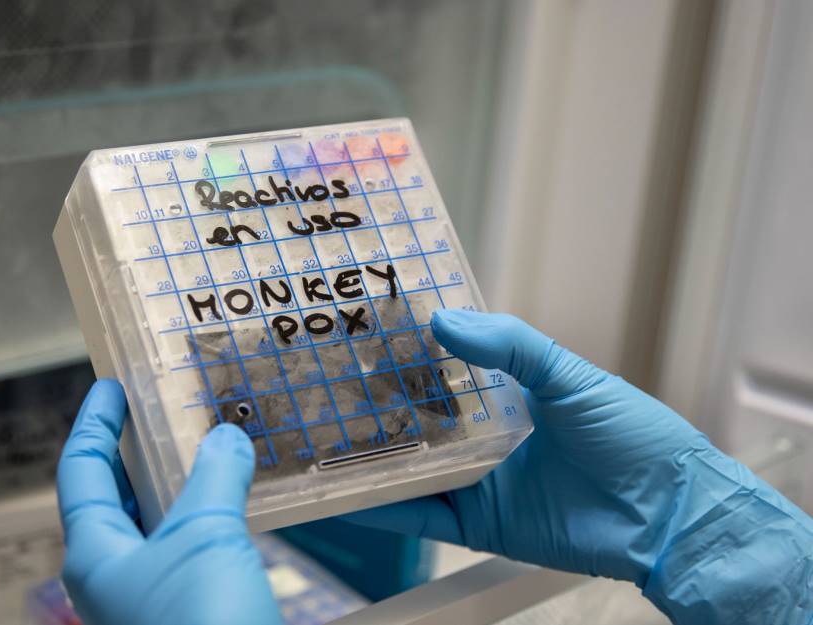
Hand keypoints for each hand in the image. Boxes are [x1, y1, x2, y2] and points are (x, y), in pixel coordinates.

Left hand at [57, 380, 281, 624]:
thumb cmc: (200, 622)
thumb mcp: (204, 537)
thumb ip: (214, 478)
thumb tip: (225, 435)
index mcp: (94, 555)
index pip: (81, 471)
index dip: (94, 423)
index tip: (110, 385)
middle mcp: (116, 576)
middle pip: (114, 497)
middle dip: (135, 451)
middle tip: (162, 410)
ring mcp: (154, 597)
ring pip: (158, 524)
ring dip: (179, 482)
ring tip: (208, 445)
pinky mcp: (193, 611)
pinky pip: (194, 548)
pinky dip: (211, 515)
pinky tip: (239, 501)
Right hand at [345, 310, 812, 624]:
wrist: (669, 515)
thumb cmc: (634, 437)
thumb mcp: (570, 376)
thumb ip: (510, 346)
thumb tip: (443, 320)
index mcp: (508, 395)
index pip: (444, 369)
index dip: (406, 353)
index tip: (362, 331)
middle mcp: (486, 437)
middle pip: (418, 419)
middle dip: (374, 405)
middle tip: (322, 385)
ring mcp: (479, 481)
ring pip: (410, 468)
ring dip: (368, 457)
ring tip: (318, 439)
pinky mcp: (478, 525)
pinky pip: (421, 518)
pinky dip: (382, 510)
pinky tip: (345, 496)